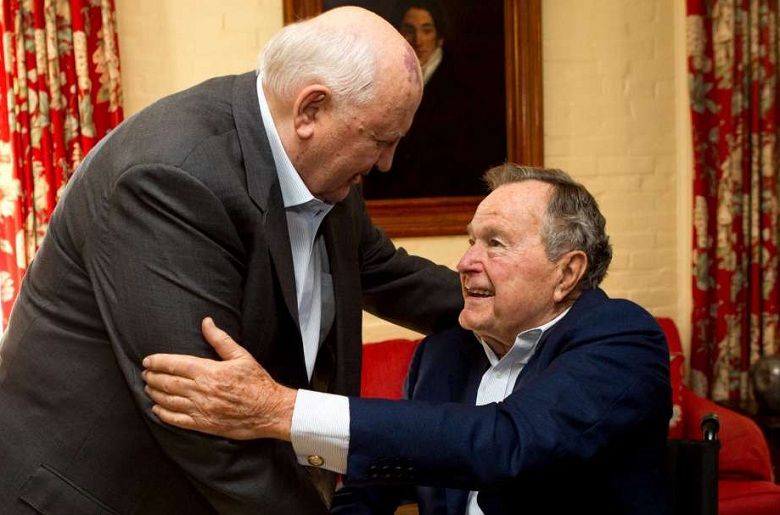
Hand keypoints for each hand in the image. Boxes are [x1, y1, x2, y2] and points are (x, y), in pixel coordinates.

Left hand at [142, 317, 296, 440]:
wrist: (269, 410)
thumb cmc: (257, 382)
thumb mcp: (241, 356)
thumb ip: (220, 339)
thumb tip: (206, 322)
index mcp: (209, 371)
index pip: (176, 364)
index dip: (159, 362)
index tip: (147, 360)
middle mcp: (202, 391)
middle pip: (168, 382)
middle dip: (153, 377)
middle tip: (145, 373)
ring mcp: (201, 409)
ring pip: (169, 400)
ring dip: (155, 393)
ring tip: (148, 387)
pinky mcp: (204, 424)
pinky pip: (177, 420)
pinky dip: (163, 414)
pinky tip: (157, 409)